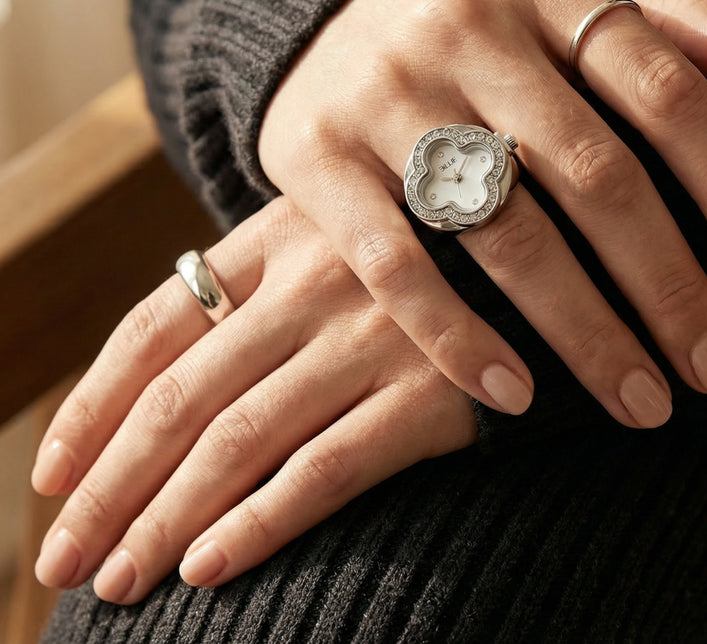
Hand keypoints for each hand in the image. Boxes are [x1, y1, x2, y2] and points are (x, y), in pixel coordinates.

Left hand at [31, 197, 475, 603]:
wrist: (551, 257)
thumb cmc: (430, 260)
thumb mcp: (336, 238)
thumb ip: (259, 287)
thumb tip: (161, 377)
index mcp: (281, 233)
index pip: (156, 325)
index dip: (92, 404)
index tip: (50, 478)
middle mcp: (319, 277)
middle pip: (182, 394)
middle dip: (112, 486)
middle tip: (65, 559)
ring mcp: (377, 332)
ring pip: (241, 437)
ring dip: (168, 517)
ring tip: (119, 579)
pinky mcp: (435, 389)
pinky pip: (326, 466)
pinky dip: (261, 521)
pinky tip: (211, 567)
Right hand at [259, 0, 706, 426]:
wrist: (316, 8)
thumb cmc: (470, 17)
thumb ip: (663, 18)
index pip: (662, 87)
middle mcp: (462, 29)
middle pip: (592, 173)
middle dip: (667, 282)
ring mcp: (383, 95)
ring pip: (502, 231)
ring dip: (581, 330)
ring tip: (641, 401)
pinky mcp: (315, 158)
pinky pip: (393, 265)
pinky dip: (456, 337)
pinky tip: (516, 396)